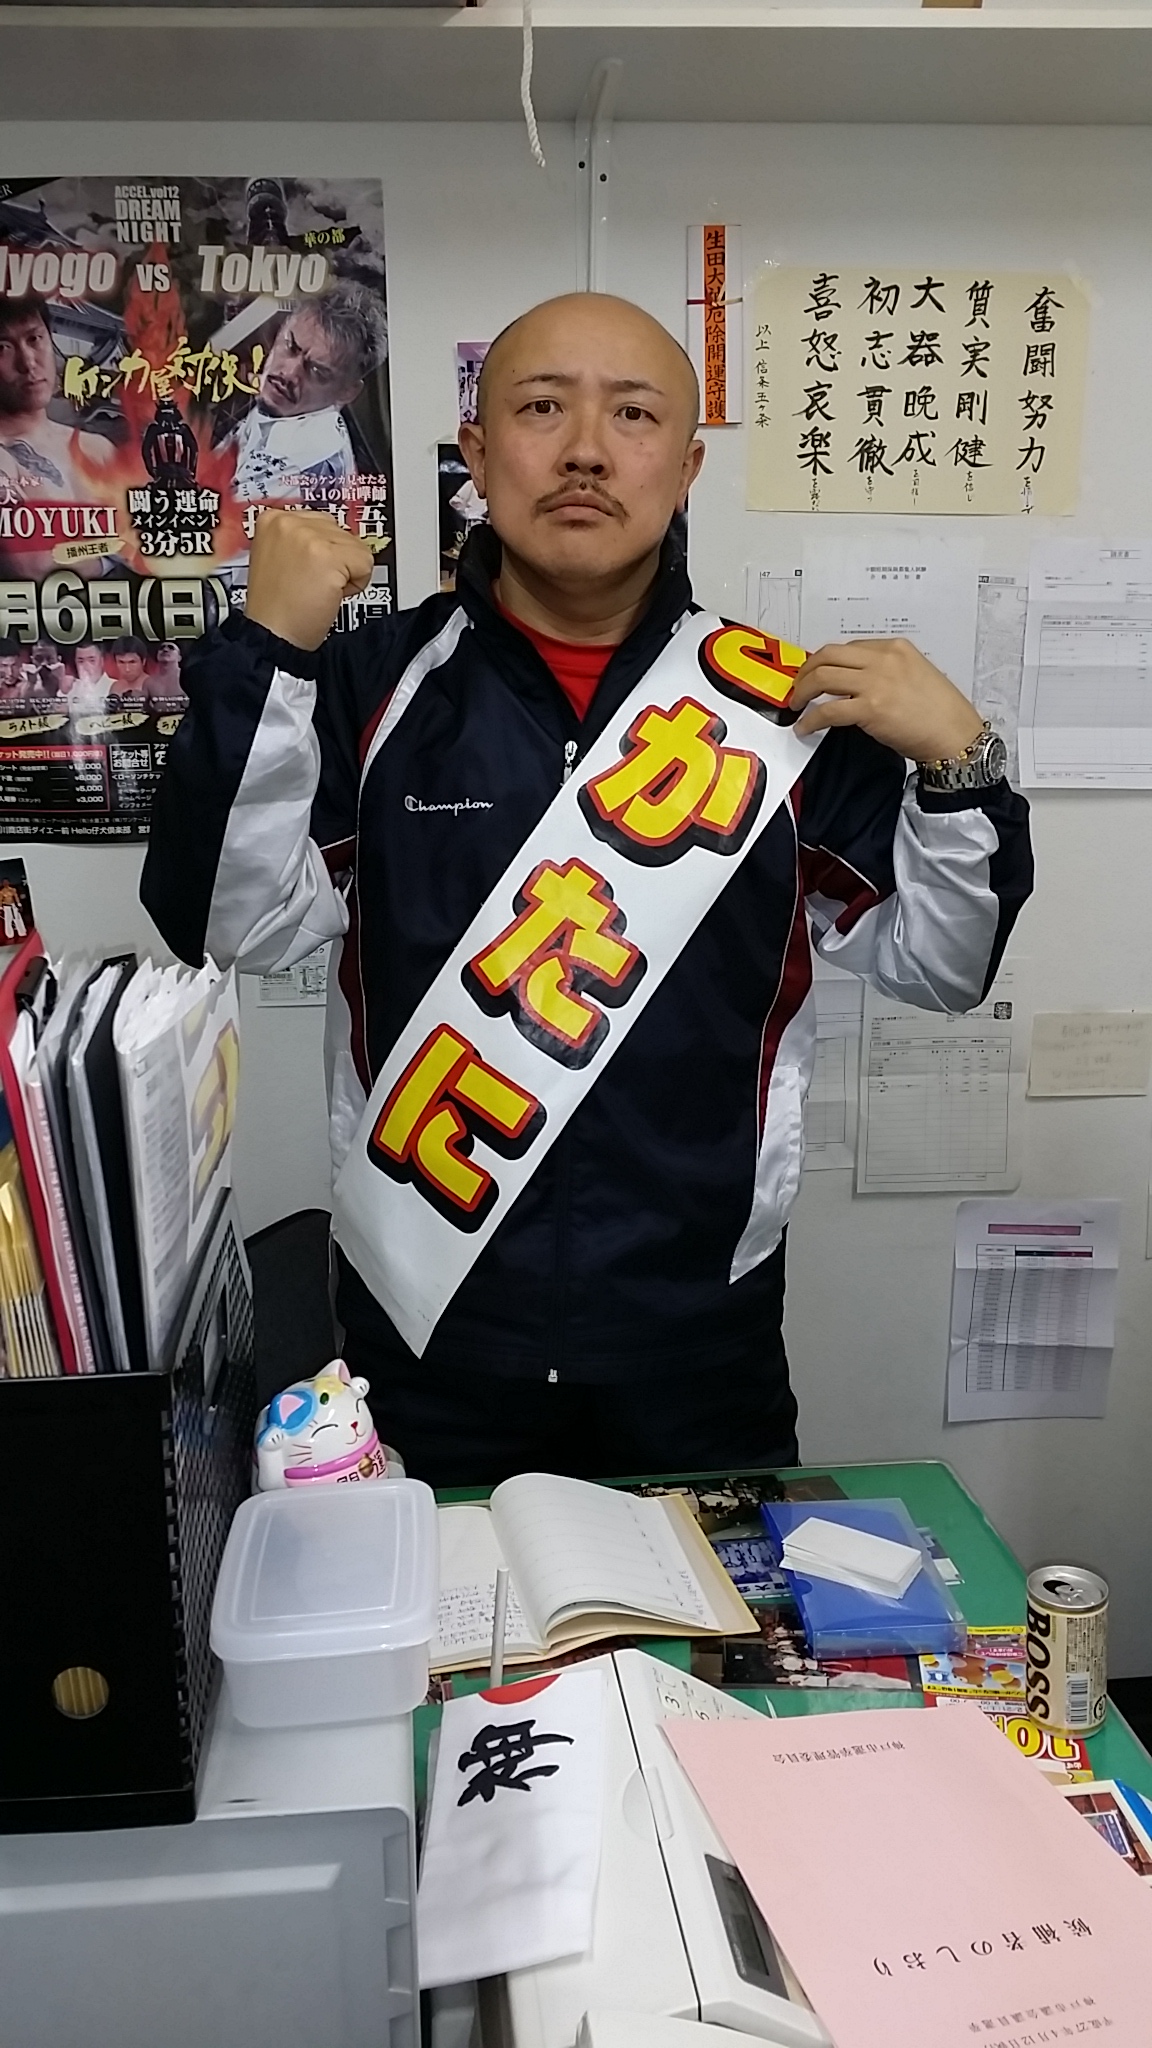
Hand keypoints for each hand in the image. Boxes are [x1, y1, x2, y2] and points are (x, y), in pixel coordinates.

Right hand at [245, 508, 374, 650]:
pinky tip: (330, 595)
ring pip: (356, 546)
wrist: (271, 636)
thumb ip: (301, 540)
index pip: (323, 522)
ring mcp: (308, 537)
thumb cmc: (276, 607)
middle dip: (336, 561)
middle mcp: (289, 522)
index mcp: (273, 519)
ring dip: (345, 573)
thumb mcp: (277, 558)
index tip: (311, 570)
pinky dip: (356, 584)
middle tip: (312, 584)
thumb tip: (333, 536)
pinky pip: (365, 562)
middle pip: (342, 532)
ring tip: (318, 590)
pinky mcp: (327, 556)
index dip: (324, 552)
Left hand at [791, 638, 984, 763]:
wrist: (956, 735)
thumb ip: (886, 671)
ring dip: (803, 692)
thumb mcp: (916, 675)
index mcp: (895, 648)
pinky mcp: (870, 708)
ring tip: (798, 705)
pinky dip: (811, 720)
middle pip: (828, 655)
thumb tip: (857, 682)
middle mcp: (883, 660)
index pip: (849, 647)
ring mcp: (876, 682)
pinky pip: (828, 711)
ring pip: (822, 677)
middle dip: (807, 671)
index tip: (817, 673)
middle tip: (799, 687)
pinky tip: (806, 727)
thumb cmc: (942, 713)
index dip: (827, 661)